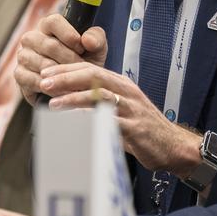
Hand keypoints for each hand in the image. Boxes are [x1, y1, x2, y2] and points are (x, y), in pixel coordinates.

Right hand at [13, 16, 107, 104]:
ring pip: (42, 64)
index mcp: (48, 26)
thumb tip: (87, 41)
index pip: (53, 22)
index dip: (68, 34)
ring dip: (61, 75)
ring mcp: (23, 56)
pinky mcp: (19, 74)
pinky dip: (49, 87)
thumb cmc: (84, 62)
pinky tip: (61, 91)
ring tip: (75, 81)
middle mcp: (32, 38)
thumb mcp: (96, 49)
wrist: (73, 86)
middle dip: (69, 59)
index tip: (82, 48)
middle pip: (49, 45)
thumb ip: (96, 39)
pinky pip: (32, 80)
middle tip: (81, 69)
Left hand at [37, 62, 201, 176]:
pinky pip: (110, 120)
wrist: (172, 146)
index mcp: (121, 85)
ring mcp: (131, 109)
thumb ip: (98, 104)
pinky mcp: (134, 128)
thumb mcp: (120, 110)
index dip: (66, 69)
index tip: (46, 74)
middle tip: (44, 82)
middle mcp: (126, 92)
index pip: (90, 69)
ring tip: (53, 103)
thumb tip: (67, 103)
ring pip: (100, 95)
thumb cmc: (142, 129)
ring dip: (74, 98)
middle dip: (66, 78)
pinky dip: (91, 119)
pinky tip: (75, 121)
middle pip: (93, 76)